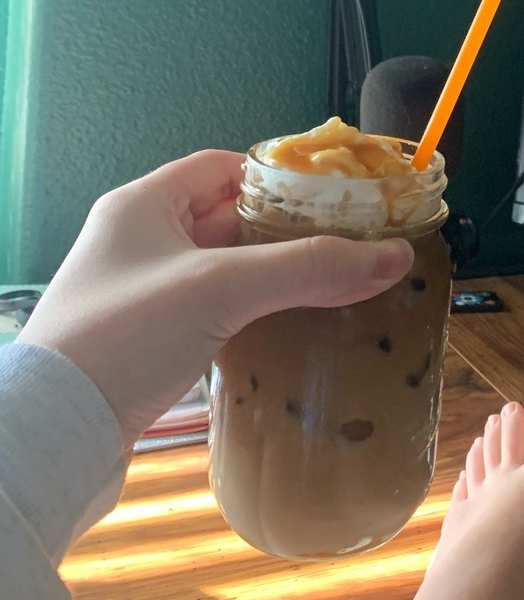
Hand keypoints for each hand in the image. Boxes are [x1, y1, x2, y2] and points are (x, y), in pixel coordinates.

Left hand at [16, 150, 414, 446]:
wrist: (55, 432)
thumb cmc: (122, 338)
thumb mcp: (220, 289)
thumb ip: (308, 268)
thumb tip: (393, 256)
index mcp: (143, 205)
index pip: (222, 167)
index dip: (278, 177)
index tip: (332, 197)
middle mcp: (139, 241)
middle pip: (229, 219)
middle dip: (287, 232)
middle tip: (347, 245)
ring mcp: (142, 293)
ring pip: (224, 270)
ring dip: (273, 278)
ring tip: (332, 288)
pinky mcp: (147, 340)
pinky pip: (212, 312)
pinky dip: (251, 314)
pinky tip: (288, 331)